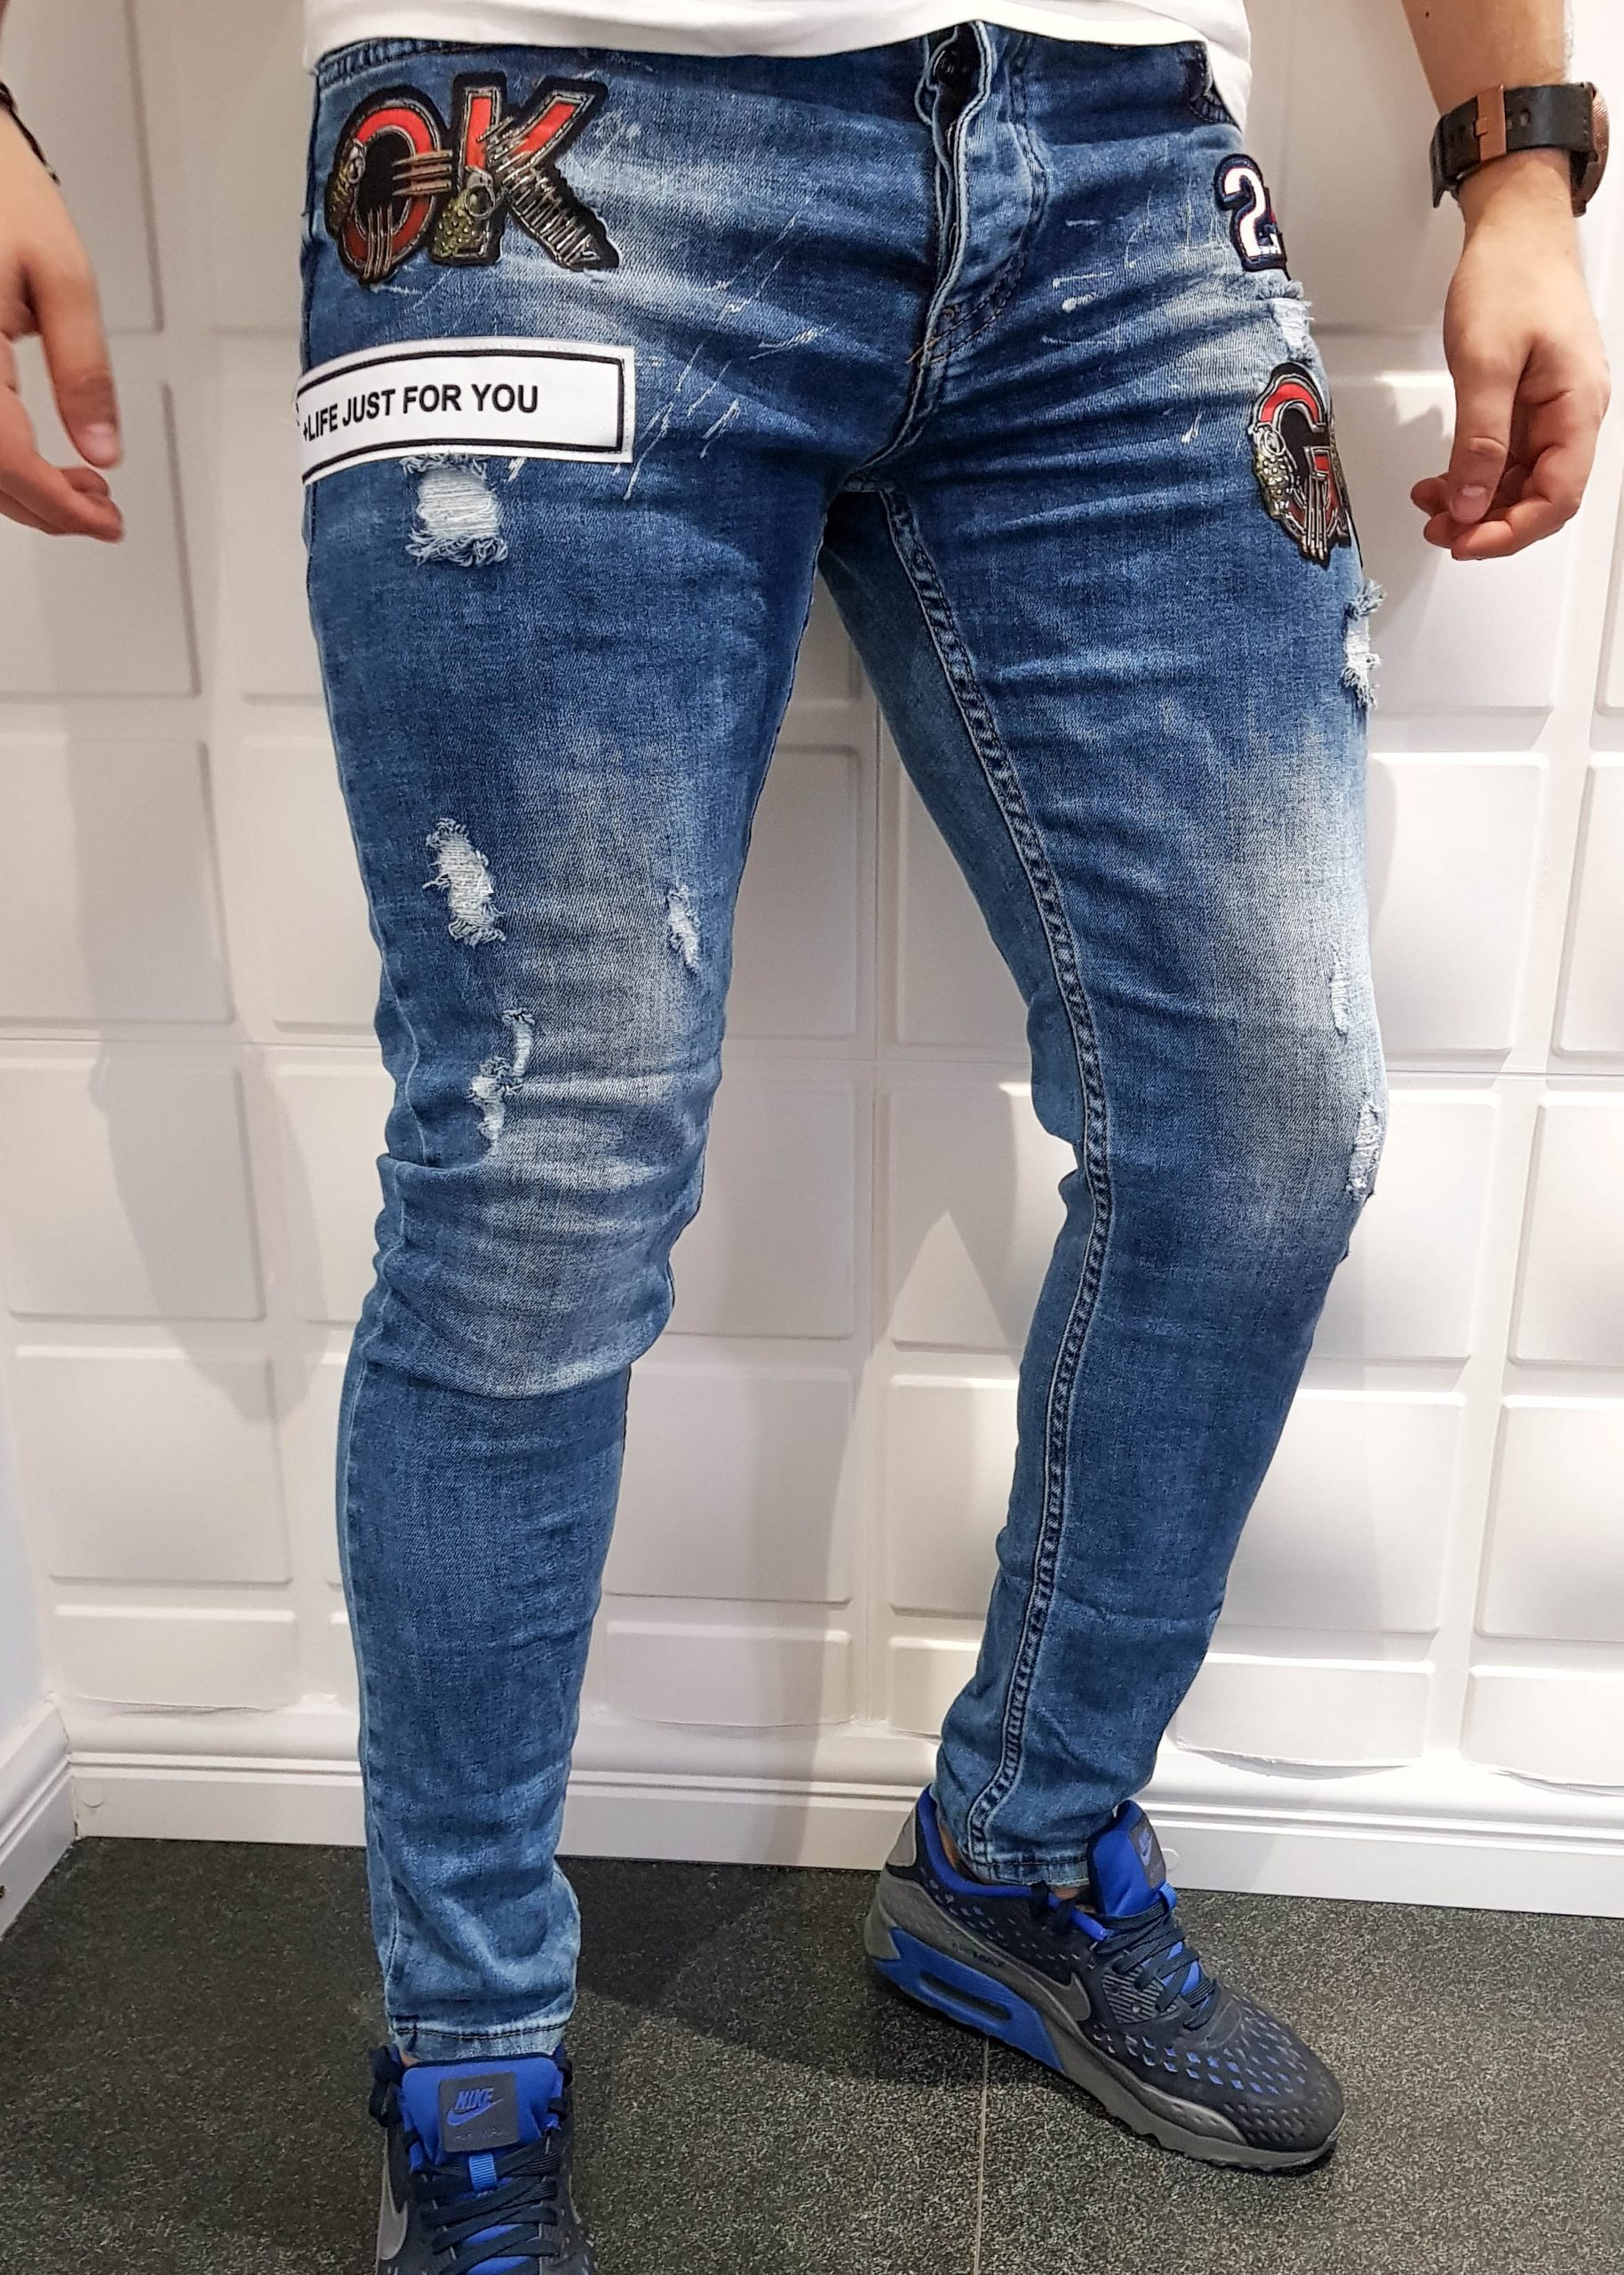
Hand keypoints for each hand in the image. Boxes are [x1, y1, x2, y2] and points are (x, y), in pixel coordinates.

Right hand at [0, 104, 121, 538]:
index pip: (4, 460)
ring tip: (80, 488)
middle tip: (101, 512)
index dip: (58, 505)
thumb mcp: (65, 279)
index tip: (105, 522)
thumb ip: (85, 371)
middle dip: (44, 506)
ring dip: (20, 489)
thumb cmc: (0, 194)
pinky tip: (35, 459)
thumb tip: (102, 450)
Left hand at [1411, 147, 1608, 559]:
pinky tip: (1440, 480)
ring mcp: (1550, 412)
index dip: (1511, 532)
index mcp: (1576, 408)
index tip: (1463, 542)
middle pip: (1539, 497)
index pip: (1557, 497)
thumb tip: (1471, 503)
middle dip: (1488, 522)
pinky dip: (1473, 474)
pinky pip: (1505, 456)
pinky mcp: (1527, 404)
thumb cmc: (1510, 278)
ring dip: (1476, 502)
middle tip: (1437, 529)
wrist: (1515, 230)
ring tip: (1430, 507)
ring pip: (1519, 481)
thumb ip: (1480, 439)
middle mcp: (1571, 416)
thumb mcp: (1486, 362)